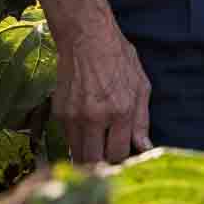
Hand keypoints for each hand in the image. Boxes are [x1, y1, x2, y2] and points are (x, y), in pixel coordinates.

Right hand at [53, 21, 152, 164]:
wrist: (86, 39)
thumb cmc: (118, 60)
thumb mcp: (141, 86)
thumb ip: (141, 120)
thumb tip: (144, 147)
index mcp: (120, 111)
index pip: (118, 154)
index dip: (122, 160)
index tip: (123, 157)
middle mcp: (95, 117)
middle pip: (95, 161)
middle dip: (103, 164)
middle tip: (109, 158)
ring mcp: (74, 117)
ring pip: (78, 154)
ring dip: (89, 156)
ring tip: (99, 147)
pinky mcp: (59, 114)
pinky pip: (68, 139)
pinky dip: (78, 141)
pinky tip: (88, 130)